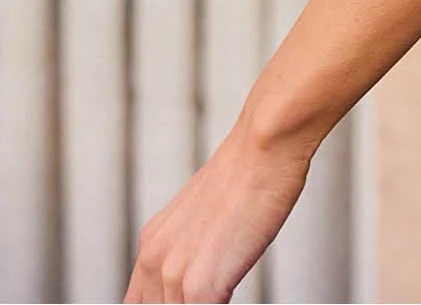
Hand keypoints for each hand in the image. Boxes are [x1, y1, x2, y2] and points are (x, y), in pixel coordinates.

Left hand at [123, 115, 314, 302]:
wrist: (265, 147)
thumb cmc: (250, 174)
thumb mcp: (206, 217)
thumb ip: (194, 251)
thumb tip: (208, 270)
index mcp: (152, 245)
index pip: (141, 303)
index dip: (168, 302)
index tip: (190, 293)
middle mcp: (153, 261)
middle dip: (189, 301)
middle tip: (217, 289)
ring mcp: (173, 276)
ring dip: (208, 302)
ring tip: (228, 285)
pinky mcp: (200, 288)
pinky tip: (235, 292)